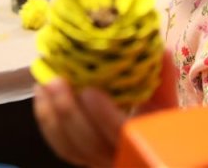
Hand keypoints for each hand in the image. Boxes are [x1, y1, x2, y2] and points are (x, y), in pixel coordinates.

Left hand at [33, 50, 177, 166]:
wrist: (148, 146)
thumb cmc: (159, 121)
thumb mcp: (166, 102)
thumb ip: (164, 78)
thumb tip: (161, 50)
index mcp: (139, 141)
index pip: (121, 134)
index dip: (104, 115)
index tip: (89, 91)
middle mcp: (116, 156)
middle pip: (88, 143)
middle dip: (68, 112)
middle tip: (56, 81)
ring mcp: (95, 160)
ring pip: (69, 146)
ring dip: (51, 115)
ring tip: (43, 84)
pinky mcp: (81, 156)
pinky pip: (59, 145)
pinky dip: (46, 121)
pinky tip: (41, 96)